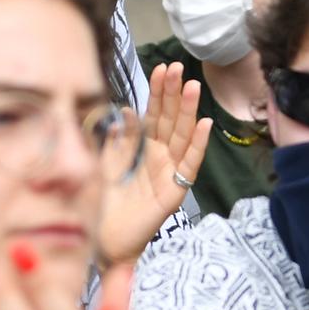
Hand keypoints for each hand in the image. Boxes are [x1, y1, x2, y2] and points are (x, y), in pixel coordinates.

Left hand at [98, 63, 211, 266]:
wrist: (104, 242)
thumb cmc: (104, 205)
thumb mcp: (107, 164)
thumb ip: (118, 139)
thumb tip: (124, 110)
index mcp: (145, 149)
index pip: (154, 114)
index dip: (159, 92)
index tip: (163, 67)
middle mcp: (161, 158)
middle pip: (170, 120)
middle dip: (174, 94)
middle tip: (179, 67)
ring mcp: (170, 174)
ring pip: (182, 137)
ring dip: (189, 111)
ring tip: (193, 87)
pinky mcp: (175, 193)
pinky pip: (188, 166)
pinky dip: (197, 145)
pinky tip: (204, 124)